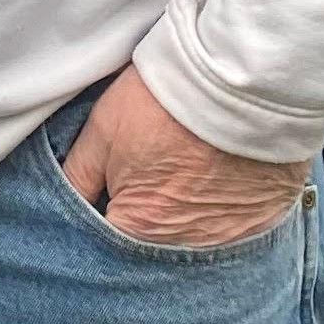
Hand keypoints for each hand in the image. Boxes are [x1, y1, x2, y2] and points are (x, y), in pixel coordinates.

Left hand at [59, 65, 307, 245]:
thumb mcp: (102, 131)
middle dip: (142, 222)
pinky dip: (221, 212)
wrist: (244, 78)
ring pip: (193, 240)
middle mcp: (186, 246)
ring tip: (183, 179)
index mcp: (140, 228)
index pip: (105, 244)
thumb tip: (61, 205)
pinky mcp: (263, 220)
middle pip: (151, 246)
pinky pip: (235, 230)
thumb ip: (77, 178)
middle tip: (147, 182)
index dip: (100, 218)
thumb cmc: (167, 102)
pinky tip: (215, 183)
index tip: (108, 193)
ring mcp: (230, 236)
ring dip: (183, 219)